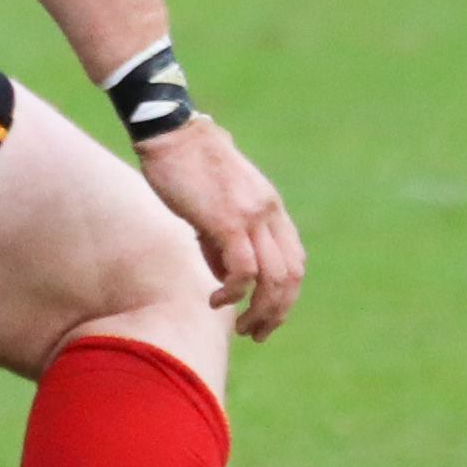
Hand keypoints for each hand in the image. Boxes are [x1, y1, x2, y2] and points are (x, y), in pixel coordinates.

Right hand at [131, 114, 304, 340]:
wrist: (171, 133)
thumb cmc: (186, 167)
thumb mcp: (217, 205)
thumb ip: (225, 239)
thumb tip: (224, 276)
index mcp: (270, 208)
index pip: (295, 261)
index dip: (285, 295)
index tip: (265, 314)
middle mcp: (268, 213)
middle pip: (290, 276)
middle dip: (277, 312)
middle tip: (256, 333)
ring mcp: (252, 216)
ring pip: (273, 279)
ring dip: (260, 311)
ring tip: (240, 326)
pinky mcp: (228, 220)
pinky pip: (243, 270)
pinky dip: (233, 293)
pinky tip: (216, 299)